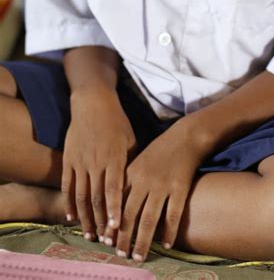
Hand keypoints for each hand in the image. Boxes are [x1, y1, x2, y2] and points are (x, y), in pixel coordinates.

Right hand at [62, 87, 135, 240]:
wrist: (92, 103)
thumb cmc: (116, 121)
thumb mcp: (130, 138)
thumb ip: (132, 162)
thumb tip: (137, 185)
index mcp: (114, 157)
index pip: (114, 189)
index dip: (114, 209)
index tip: (116, 227)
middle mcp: (96, 162)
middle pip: (97, 197)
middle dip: (101, 221)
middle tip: (105, 240)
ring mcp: (80, 162)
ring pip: (81, 195)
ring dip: (85, 217)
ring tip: (90, 235)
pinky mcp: (68, 160)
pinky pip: (67, 186)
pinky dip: (69, 203)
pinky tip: (72, 217)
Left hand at [106, 117, 206, 261]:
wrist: (185, 137)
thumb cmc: (159, 151)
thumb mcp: (138, 161)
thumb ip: (126, 181)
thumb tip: (114, 207)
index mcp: (131, 173)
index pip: (116, 203)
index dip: (110, 223)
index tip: (105, 241)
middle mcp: (144, 180)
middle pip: (130, 215)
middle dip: (124, 237)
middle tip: (120, 254)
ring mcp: (163, 185)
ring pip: (150, 219)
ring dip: (143, 241)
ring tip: (139, 256)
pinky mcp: (180, 187)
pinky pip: (173, 214)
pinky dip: (169, 231)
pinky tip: (166, 244)